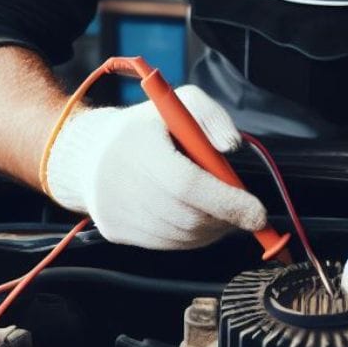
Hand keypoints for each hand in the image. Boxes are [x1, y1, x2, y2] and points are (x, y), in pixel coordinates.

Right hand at [44, 85, 266, 248]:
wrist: (90, 153)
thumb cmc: (145, 127)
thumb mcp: (178, 102)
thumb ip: (211, 116)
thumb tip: (230, 148)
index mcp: (137, 145)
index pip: (187, 184)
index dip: (227, 202)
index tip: (257, 213)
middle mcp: (120, 181)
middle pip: (187, 216)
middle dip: (225, 218)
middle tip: (245, 212)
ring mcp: (115, 211)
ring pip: (181, 236)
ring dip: (210, 228)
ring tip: (219, 210)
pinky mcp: (115, 231)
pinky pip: (167, 244)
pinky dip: (191, 236)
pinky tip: (195, 217)